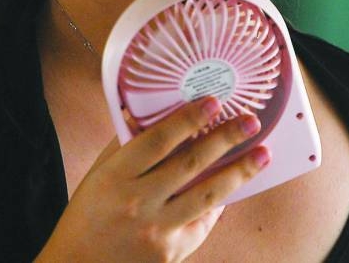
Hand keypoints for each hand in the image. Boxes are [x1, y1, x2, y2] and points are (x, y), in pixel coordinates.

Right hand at [36, 97, 269, 262]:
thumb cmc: (86, 216)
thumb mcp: (97, 175)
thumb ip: (124, 146)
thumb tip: (147, 113)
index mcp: (115, 175)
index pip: (158, 140)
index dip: (188, 119)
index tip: (213, 102)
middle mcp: (138, 201)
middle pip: (190, 163)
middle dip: (225, 139)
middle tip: (250, 121)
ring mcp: (157, 230)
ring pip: (207, 195)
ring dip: (239, 172)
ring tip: (262, 154)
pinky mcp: (172, 252)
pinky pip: (203, 222)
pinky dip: (219, 202)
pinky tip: (235, 186)